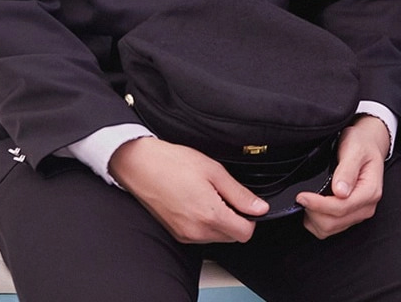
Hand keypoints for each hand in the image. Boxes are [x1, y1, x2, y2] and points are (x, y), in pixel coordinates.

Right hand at [108, 137, 268, 242]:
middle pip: (232, 236)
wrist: (141, 166)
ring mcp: (185, 235)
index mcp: (210, 215)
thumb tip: (259, 208)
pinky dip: (205, 222)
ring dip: (220, 220)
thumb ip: (239, 193)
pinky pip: (200, 235)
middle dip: (235, 218)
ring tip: (208, 193)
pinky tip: (197, 200)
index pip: (245, 233)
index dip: (251, 217)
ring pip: (216, 236)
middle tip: (224, 192)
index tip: (246, 202)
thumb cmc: (174, 163)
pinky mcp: (176, 234)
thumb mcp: (213, 171)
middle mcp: (197, 231)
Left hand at [295, 114, 389, 237]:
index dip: (318, 205)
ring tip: (306, 201)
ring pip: (330, 229)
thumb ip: (347, 170)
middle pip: (333, 223)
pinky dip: (317, 221)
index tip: (302, 196)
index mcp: (370, 192)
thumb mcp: (355, 149)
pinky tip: (313, 207)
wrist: (368, 143)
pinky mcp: (351, 215)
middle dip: (313, 212)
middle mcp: (366, 207)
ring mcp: (359, 213)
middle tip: (301, 197)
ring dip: (314, 218)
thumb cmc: (361, 143)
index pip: (340, 208)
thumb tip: (340, 192)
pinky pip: (331, 228)